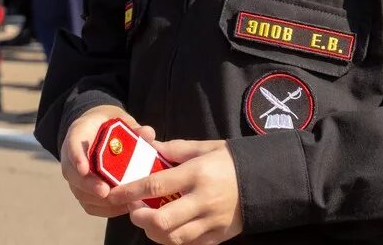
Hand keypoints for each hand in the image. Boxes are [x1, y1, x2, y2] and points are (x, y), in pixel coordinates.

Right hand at [61, 106, 156, 219]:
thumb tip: (148, 133)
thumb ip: (134, 127)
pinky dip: (104, 209)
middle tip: (105, 192)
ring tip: (119, 202)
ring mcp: (75, 175)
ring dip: (98, 200)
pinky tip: (122, 207)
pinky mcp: (83, 190)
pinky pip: (89, 204)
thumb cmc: (112, 126)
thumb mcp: (122, 121)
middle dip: (89, 185)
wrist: (101, 132)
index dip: (77, 157)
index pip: (73, 144)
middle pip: (72, 174)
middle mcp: (72, 155)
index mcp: (80, 133)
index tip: (84, 169)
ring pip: (80, 192)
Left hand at [108, 139, 243, 244]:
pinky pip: (191, 244)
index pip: (156, 185)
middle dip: (140, 218)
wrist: (268, 180)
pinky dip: (175, 240)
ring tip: (149, 222)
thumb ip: (177, 149)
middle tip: (133, 211)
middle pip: (162, 220)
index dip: (131, 191)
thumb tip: (152, 148)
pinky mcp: (219, 236)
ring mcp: (212, 221)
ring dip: (155, 233)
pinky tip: (169, 230)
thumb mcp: (206, 147)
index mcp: (197, 174)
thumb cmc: (233, 160)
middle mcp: (203, 200)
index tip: (115, 194)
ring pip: (174, 238)